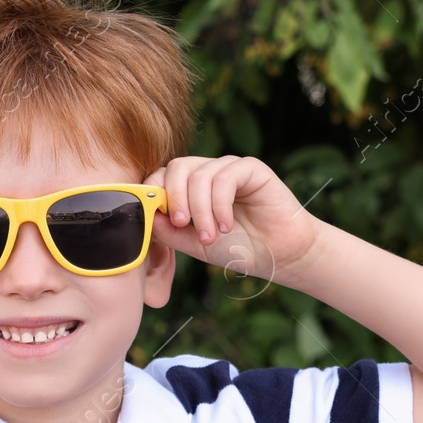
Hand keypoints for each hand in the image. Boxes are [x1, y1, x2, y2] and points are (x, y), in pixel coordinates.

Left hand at [143, 156, 321, 283]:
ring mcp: (229, 169)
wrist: (277, 255)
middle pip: (177, 167)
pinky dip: (220, 204)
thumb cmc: (237, 249)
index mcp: (191, 188)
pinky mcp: (250, 168)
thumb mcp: (194, 244)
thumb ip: (168, 230)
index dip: (155, 192)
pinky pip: (225, 177)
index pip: (162, 176)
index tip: (161, 219)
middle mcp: (209, 173)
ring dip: (201, 209)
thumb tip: (145, 213)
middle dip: (175, 197)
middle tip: (182, 225)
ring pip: (200, 175)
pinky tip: (227, 226)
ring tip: (211, 236)